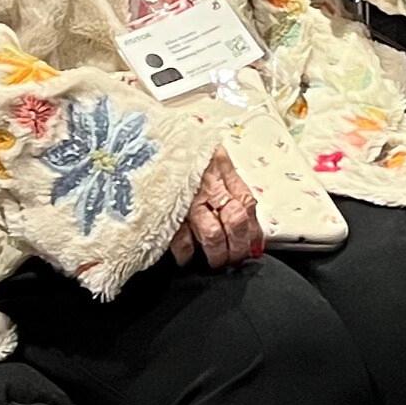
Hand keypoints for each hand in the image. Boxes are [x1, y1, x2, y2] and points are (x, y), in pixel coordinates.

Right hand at [168, 146, 262, 268]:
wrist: (152, 142)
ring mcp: (188, 201)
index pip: (247, 206)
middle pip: (235, 222)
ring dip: (217, 254)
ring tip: (215, 262)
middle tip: (235, 258)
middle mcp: (209, 187)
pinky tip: (187, 259)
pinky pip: (181, 240)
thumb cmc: (184, 152)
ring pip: (213, 235)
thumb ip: (229, 184)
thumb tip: (246, 217)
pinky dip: (186, 255)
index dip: (253, 231)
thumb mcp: (211, 157)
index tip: (254, 247)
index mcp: (222, 172)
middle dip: (238, 246)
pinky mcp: (167, 211)